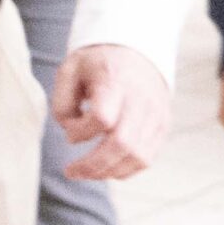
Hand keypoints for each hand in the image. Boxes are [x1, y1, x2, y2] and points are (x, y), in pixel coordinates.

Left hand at [53, 44, 172, 179]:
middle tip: (71, 171)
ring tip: (87, 173)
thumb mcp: (70, 70)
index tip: (69, 132)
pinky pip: (146, 159)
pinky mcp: (162, 127)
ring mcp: (155, 115)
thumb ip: (62, 102)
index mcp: (115, 80)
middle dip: (92, 165)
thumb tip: (70, 134)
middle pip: (121, 143)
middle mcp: (140, 100)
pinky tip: (106, 168)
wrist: (135, 51)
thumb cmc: (97, 64)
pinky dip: (125, 170)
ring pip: (137, 156)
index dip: (81, 131)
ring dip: (108, 172)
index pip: (102, 117)